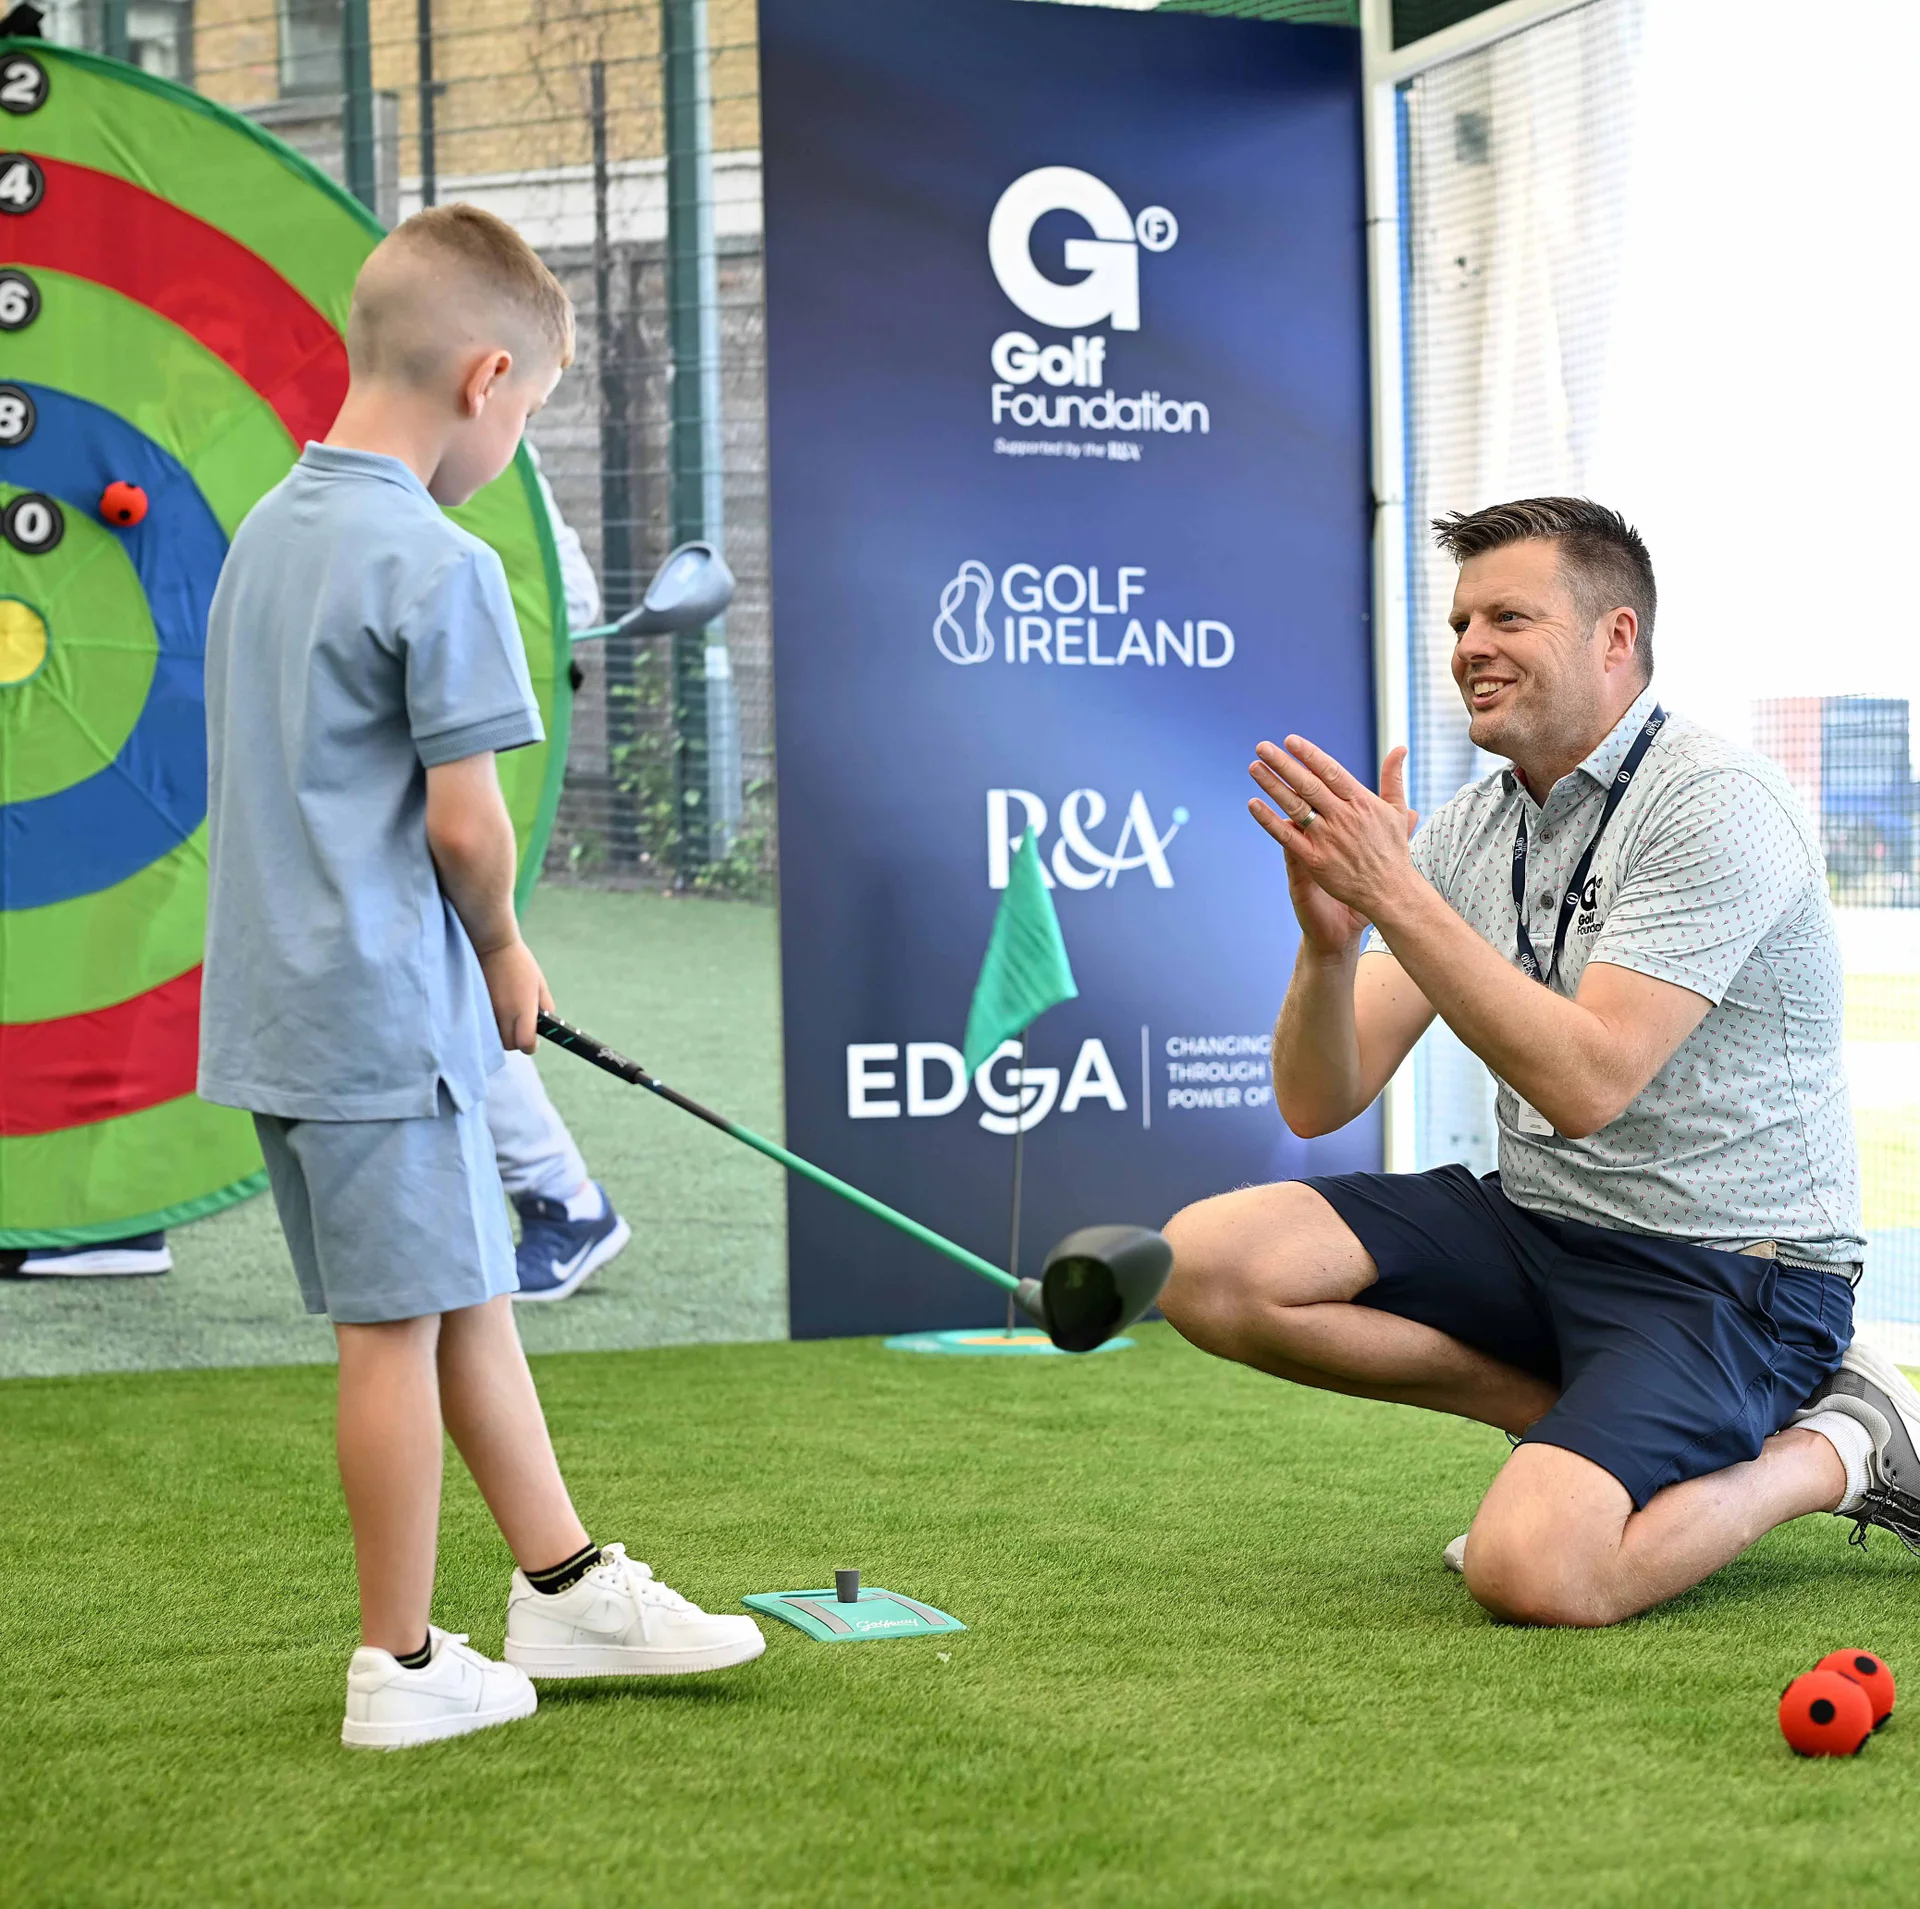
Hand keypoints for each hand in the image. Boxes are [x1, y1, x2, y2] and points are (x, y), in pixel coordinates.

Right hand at [478, 937, 552, 1053]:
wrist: (489, 944)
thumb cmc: (518, 962)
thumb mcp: (538, 983)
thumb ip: (545, 1005)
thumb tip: (547, 1023)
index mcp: (523, 1009)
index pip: (526, 1043)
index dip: (531, 1044)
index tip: (532, 1039)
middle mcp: (504, 1014)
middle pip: (509, 1045)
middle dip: (515, 1040)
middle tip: (518, 1026)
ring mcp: (486, 1012)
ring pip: (493, 1037)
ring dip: (500, 1033)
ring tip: (504, 1016)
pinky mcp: (473, 1007)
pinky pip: (482, 1025)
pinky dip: (488, 1024)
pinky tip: (492, 1011)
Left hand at [1248, 742, 1418, 932]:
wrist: (1390, 892)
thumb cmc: (1393, 850)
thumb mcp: (1397, 811)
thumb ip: (1393, 778)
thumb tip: (1399, 747)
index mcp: (1362, 802)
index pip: (1331, 771)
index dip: (1309, 755)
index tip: (1290, 740)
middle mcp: (1343, 817)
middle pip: (1308, 785)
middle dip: (1284, 764)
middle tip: (1262, 747)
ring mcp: (1328, 838)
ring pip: (1295, 807)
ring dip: (1273, 786)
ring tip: (1254, 768)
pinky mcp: (1316, 860)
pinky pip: (1287, 837)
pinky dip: (1270, 820)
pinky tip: (1254, 805)